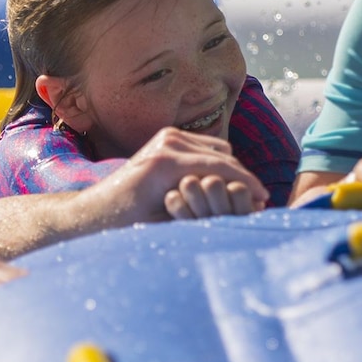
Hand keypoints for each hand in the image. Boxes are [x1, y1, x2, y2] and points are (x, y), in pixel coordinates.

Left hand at [88, 127, 266, 225]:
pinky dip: (216, 162)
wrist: (97, 210)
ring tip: (240, 195)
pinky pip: (204, 147)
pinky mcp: (166, 138)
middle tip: (259, 200)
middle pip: (223, 154)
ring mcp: (166, 136)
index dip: (247, 183)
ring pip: (217, 148)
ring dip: (230, 169)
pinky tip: (222, 185)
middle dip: (243, 177)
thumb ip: (202, 212)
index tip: (264, 200)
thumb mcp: (167, 223)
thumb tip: (239, 212)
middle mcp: (168, 142)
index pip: (221, 167)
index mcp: (167, 162)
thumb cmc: (128, 224)